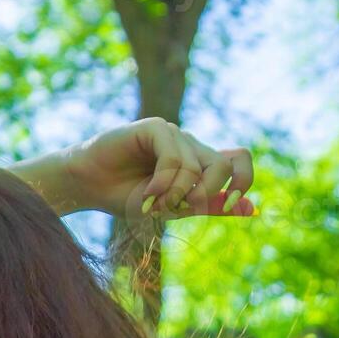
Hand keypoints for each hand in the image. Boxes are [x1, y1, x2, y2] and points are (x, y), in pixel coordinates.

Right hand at [64, 117, 256, 227]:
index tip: (230, 202)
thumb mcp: (172, 208)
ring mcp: (173, 134)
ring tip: (151, 204)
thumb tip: (252, 208)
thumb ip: (209, 206)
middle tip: (176, 209)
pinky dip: (162, 183)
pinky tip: (145, 194)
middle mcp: (190, 146)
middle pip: (224, 165)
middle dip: (206, 194)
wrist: (86, 186)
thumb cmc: (123, 196)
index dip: (243, 180)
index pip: (240, 160)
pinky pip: (173, 157)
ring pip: (197, 167)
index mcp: (198, 163)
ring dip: (176, 195)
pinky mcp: (154, 127)